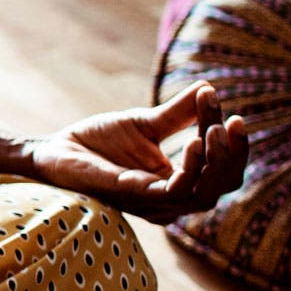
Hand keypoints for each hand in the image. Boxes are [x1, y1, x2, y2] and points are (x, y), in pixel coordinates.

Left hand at [20, 83, 248, 221]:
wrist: (56, 149)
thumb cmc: (99, 141)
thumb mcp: (146, 123)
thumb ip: (178, 112)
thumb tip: (209, 88)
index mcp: (179, 182)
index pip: (222, 171)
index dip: (234, 147)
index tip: (235, 115)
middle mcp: (172, 199)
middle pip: (221, 187)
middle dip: (232, 155)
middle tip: (232, 122)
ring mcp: (153, 203)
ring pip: (203, 194)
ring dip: (213, 160)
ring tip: (214, 130)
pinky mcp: (132, 197)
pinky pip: (171, 193)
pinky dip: (188, 170)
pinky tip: (193, 143)